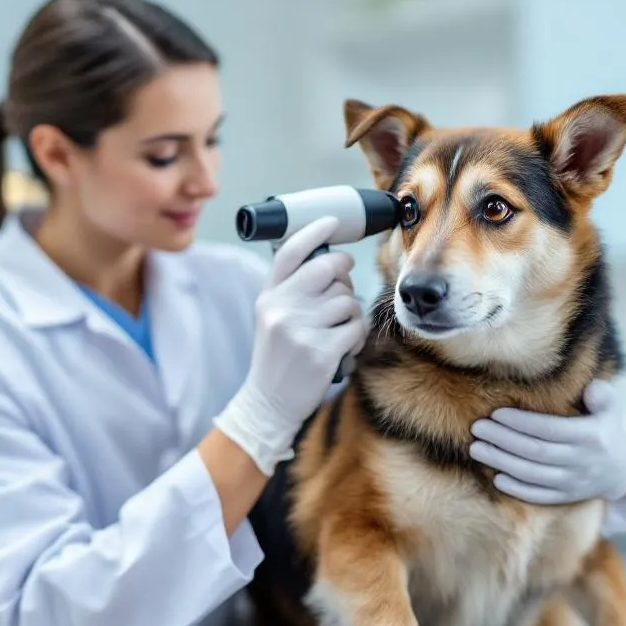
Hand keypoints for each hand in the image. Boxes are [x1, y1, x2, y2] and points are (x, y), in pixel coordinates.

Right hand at [215, 216, 366, 474]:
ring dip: (352, 314)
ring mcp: (299, 330)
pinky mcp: (319, 352)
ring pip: (348, 300)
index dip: (313, 233)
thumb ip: (293, 291)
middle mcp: (280, 308)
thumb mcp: (272, 318)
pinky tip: (345, 346)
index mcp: (268, 296)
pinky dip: (357, 336)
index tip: (332, 222)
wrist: (268, 403)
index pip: (290, 253)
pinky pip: (356, 328)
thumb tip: (332, 263)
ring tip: (340, 330)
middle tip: (345, 287)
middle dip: (345, 274)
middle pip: (328, 269)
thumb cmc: (277, 358)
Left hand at [469, 380, 625, 505]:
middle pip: (535, 452)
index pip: (550, 429)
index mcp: (591, 437)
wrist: (621, 472)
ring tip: (476, 449)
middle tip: (477, 428)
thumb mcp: (611, 409)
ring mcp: (573, 483)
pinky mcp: (565, 497)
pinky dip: (516, 488)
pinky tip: (496, 477)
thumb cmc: (606, 430)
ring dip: (501, 462)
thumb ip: (602, 396)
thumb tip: (591, 389)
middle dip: (503, 440)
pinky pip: (538, 495)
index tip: (495, 413)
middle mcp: (581, 461)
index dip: (521, 422)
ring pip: (532, 474)